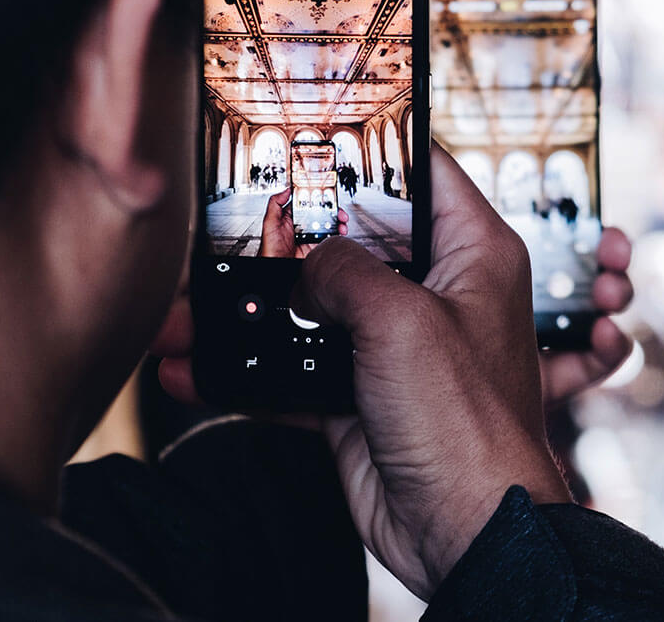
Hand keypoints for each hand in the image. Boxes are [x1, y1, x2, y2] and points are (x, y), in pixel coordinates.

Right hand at [151, 147, 632, 597]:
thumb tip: (308, 259)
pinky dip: (250, 367)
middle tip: (233, 222)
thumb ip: (346, 273)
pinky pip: (296, 365)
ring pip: (314, 305)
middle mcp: (434, 292)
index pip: (426, 174)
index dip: (377, 147)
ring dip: (254, 309)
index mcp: (472, 255)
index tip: (322, 131)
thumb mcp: (404, 323)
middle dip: (290, 236)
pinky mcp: (360, 390)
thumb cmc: (469, 427)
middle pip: (354, 239)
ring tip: (191, 306)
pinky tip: (197, 367)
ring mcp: (393, 342)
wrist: (467, 533)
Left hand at [256, 186, 347, 258]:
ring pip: (328, 224)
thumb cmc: (270, 248)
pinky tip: (340, 232)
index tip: (327, 194)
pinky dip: (337, 234)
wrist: (278, 268)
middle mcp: (302, 225)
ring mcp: (310, 235)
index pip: (307, 203)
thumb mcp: (269, 223)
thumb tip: (286, 190)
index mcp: (292, 217)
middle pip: (321, 212)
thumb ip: (275, 204)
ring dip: (338, 221)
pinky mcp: (316, 245)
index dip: (318, 198)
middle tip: (339, 211)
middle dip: (333, 210)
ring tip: (342, 222)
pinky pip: (329, 238)